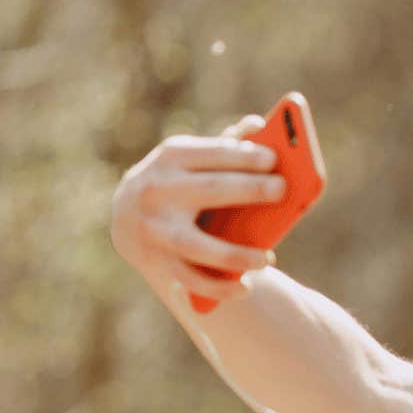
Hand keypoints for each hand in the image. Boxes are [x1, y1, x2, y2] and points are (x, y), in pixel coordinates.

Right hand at [110, 114, 283, 309]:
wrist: (131, 220)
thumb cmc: (180, 183)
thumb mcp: (194, 159)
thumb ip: (226, 146)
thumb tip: (258, 124)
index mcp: (171, 158)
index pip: (212, 154)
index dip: (243, 156)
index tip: (272, 159)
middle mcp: (156, 191)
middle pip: (209, 190)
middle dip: (247, 189)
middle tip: (281, 189)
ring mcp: (153, 229)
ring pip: (197, 246)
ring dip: (235, 254)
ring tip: (267, 259)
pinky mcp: (156, 262)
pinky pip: (191, 280)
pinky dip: (220, 287)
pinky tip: (245, 286)